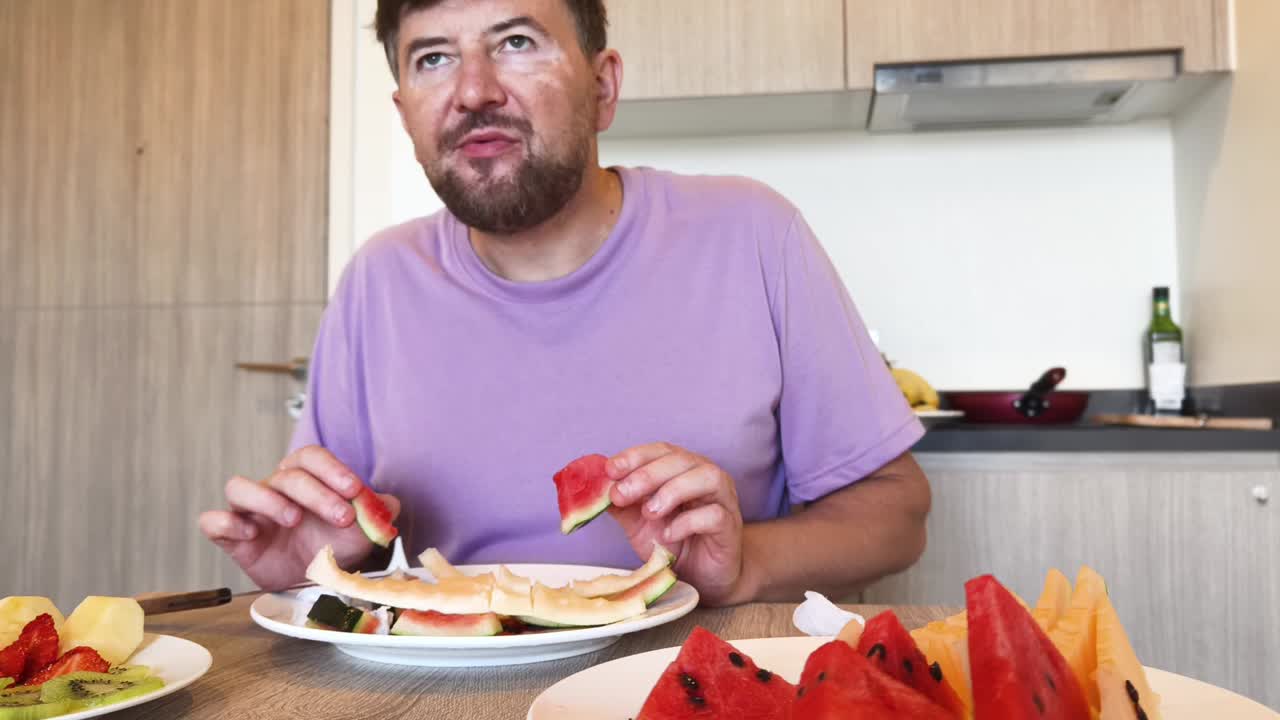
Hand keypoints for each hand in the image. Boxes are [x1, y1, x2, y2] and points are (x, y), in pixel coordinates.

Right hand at [198, 445, 398, 590]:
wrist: (309, 581)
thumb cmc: (331, 546)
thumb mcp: (361, 531)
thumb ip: (378, 513)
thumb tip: (391, 504)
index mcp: (304, 477)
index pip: (312, 457)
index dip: (332, 469)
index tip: (354, 490)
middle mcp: (273, 488)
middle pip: (287, 475)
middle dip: (318, 494)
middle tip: (342, 517)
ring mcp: (250, 512)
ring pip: (240, 487)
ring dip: (267, 499)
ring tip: (293, 519)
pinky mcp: (231, 538)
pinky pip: (213, 521)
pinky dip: (227, 523)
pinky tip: (250, 534)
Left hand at [606, 443, 746, 605]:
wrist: (704, 578)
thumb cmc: (674, 543)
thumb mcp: (639, 523)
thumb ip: (621, 505)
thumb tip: (593, 489)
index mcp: (682, 469)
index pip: (661, 450)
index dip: (635, 456)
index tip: (610, 469)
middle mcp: (705, 477)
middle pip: (680, 461)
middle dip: (647, 475)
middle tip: (621, 494)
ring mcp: (722, 499)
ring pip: (706, 477)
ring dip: (672, 491)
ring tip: (648, 513)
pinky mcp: (730, 526)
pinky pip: (713, 515)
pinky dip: (687, 522)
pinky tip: (669, 535)